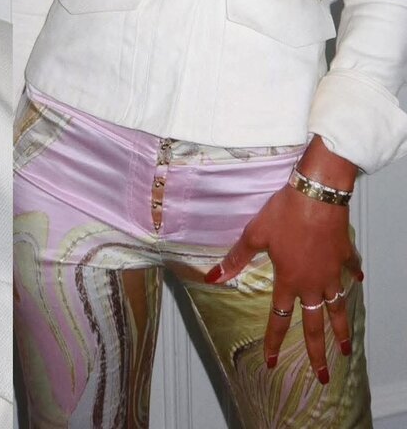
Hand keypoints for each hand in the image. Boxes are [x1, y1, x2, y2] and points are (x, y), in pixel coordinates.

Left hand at [205, 182, 362, 382]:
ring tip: (346, 348)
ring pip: (338, 306)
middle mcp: (312, 283)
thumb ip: (236, 258)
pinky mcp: (344, 255)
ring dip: (342, 327)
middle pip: (315, 324)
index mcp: (289, 280)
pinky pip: (351, 270)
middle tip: (323, 375)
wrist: (317, 196)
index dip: (275, 340)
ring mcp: (332, 271)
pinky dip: (354, 277)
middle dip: (318, 352)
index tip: (273, 362)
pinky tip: (358, 281)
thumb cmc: (283, 214)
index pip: (279, 317)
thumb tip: (212, 276)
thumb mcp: (254, 234)